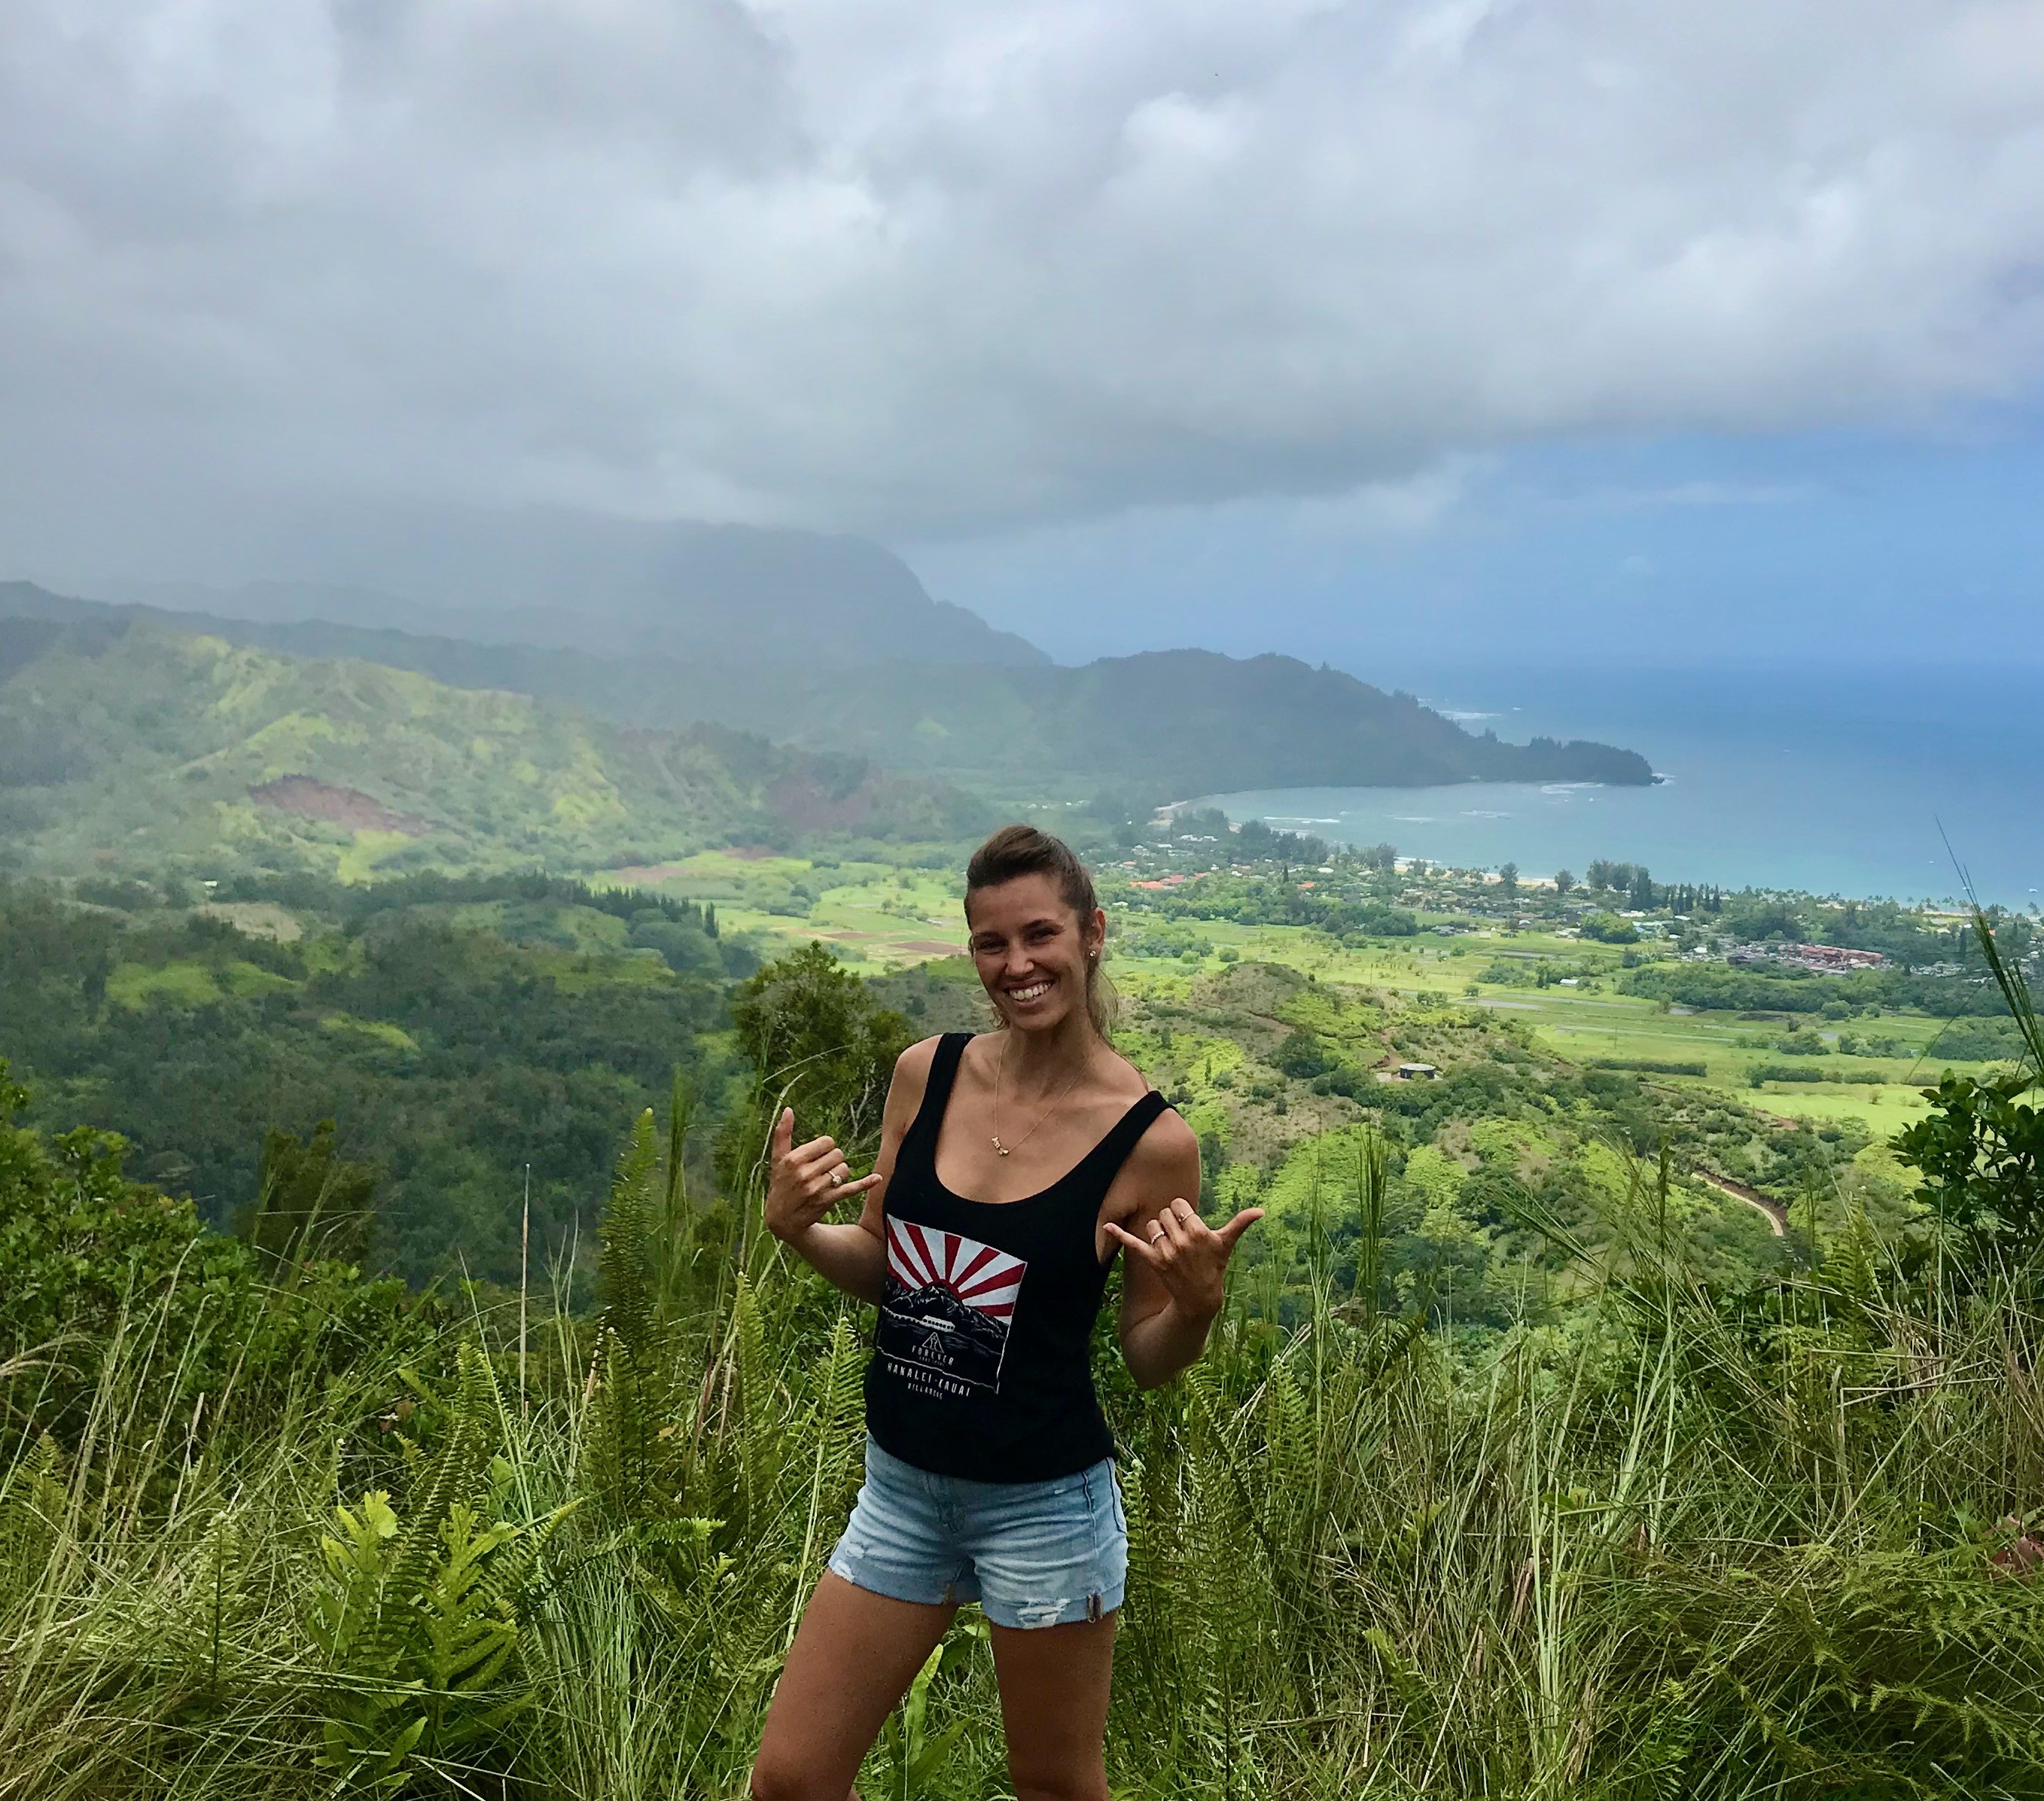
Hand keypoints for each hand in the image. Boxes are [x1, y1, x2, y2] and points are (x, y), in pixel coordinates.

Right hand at [763, 1108, 882, 1244]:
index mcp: (794, 1160)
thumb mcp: (777, 1159)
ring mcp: (817, 1189)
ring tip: (825, 1180)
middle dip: (832, 1160)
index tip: (816, 1156)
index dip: (825, 1147)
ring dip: (839, 1173)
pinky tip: (877, 1178)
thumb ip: (782, 1133)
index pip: (827, 1142)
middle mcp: (805, 1174)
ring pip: (844, 1169)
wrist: (781, 1219)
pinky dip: (865, 1183)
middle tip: (820, 1169)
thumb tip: (788, 1109)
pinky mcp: (828, 1201)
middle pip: (838, 1154)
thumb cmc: (780, 1184)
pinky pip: (851, 1189)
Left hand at [1105, 1197, 1262, 1321]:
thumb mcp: (1227, 1245)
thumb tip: (1261, 1211)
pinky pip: (1133, 1244)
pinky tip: (1106, 1226)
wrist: (1200, 1298)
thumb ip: (1240, 1223)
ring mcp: (1166, 1251)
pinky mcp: (1152, 1261)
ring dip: (1157, 1232)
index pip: (1177, 1205)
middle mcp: (1181, 1240)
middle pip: (1163, 1213)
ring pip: (1151, 1225)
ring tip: (1169, 1245)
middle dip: (1169, 1221)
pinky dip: (1119, 1234)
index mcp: (1198, 1231)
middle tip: (1179, 1237)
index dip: (1181, 1211)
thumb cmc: (1214, 1267)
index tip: (1187, 1222)